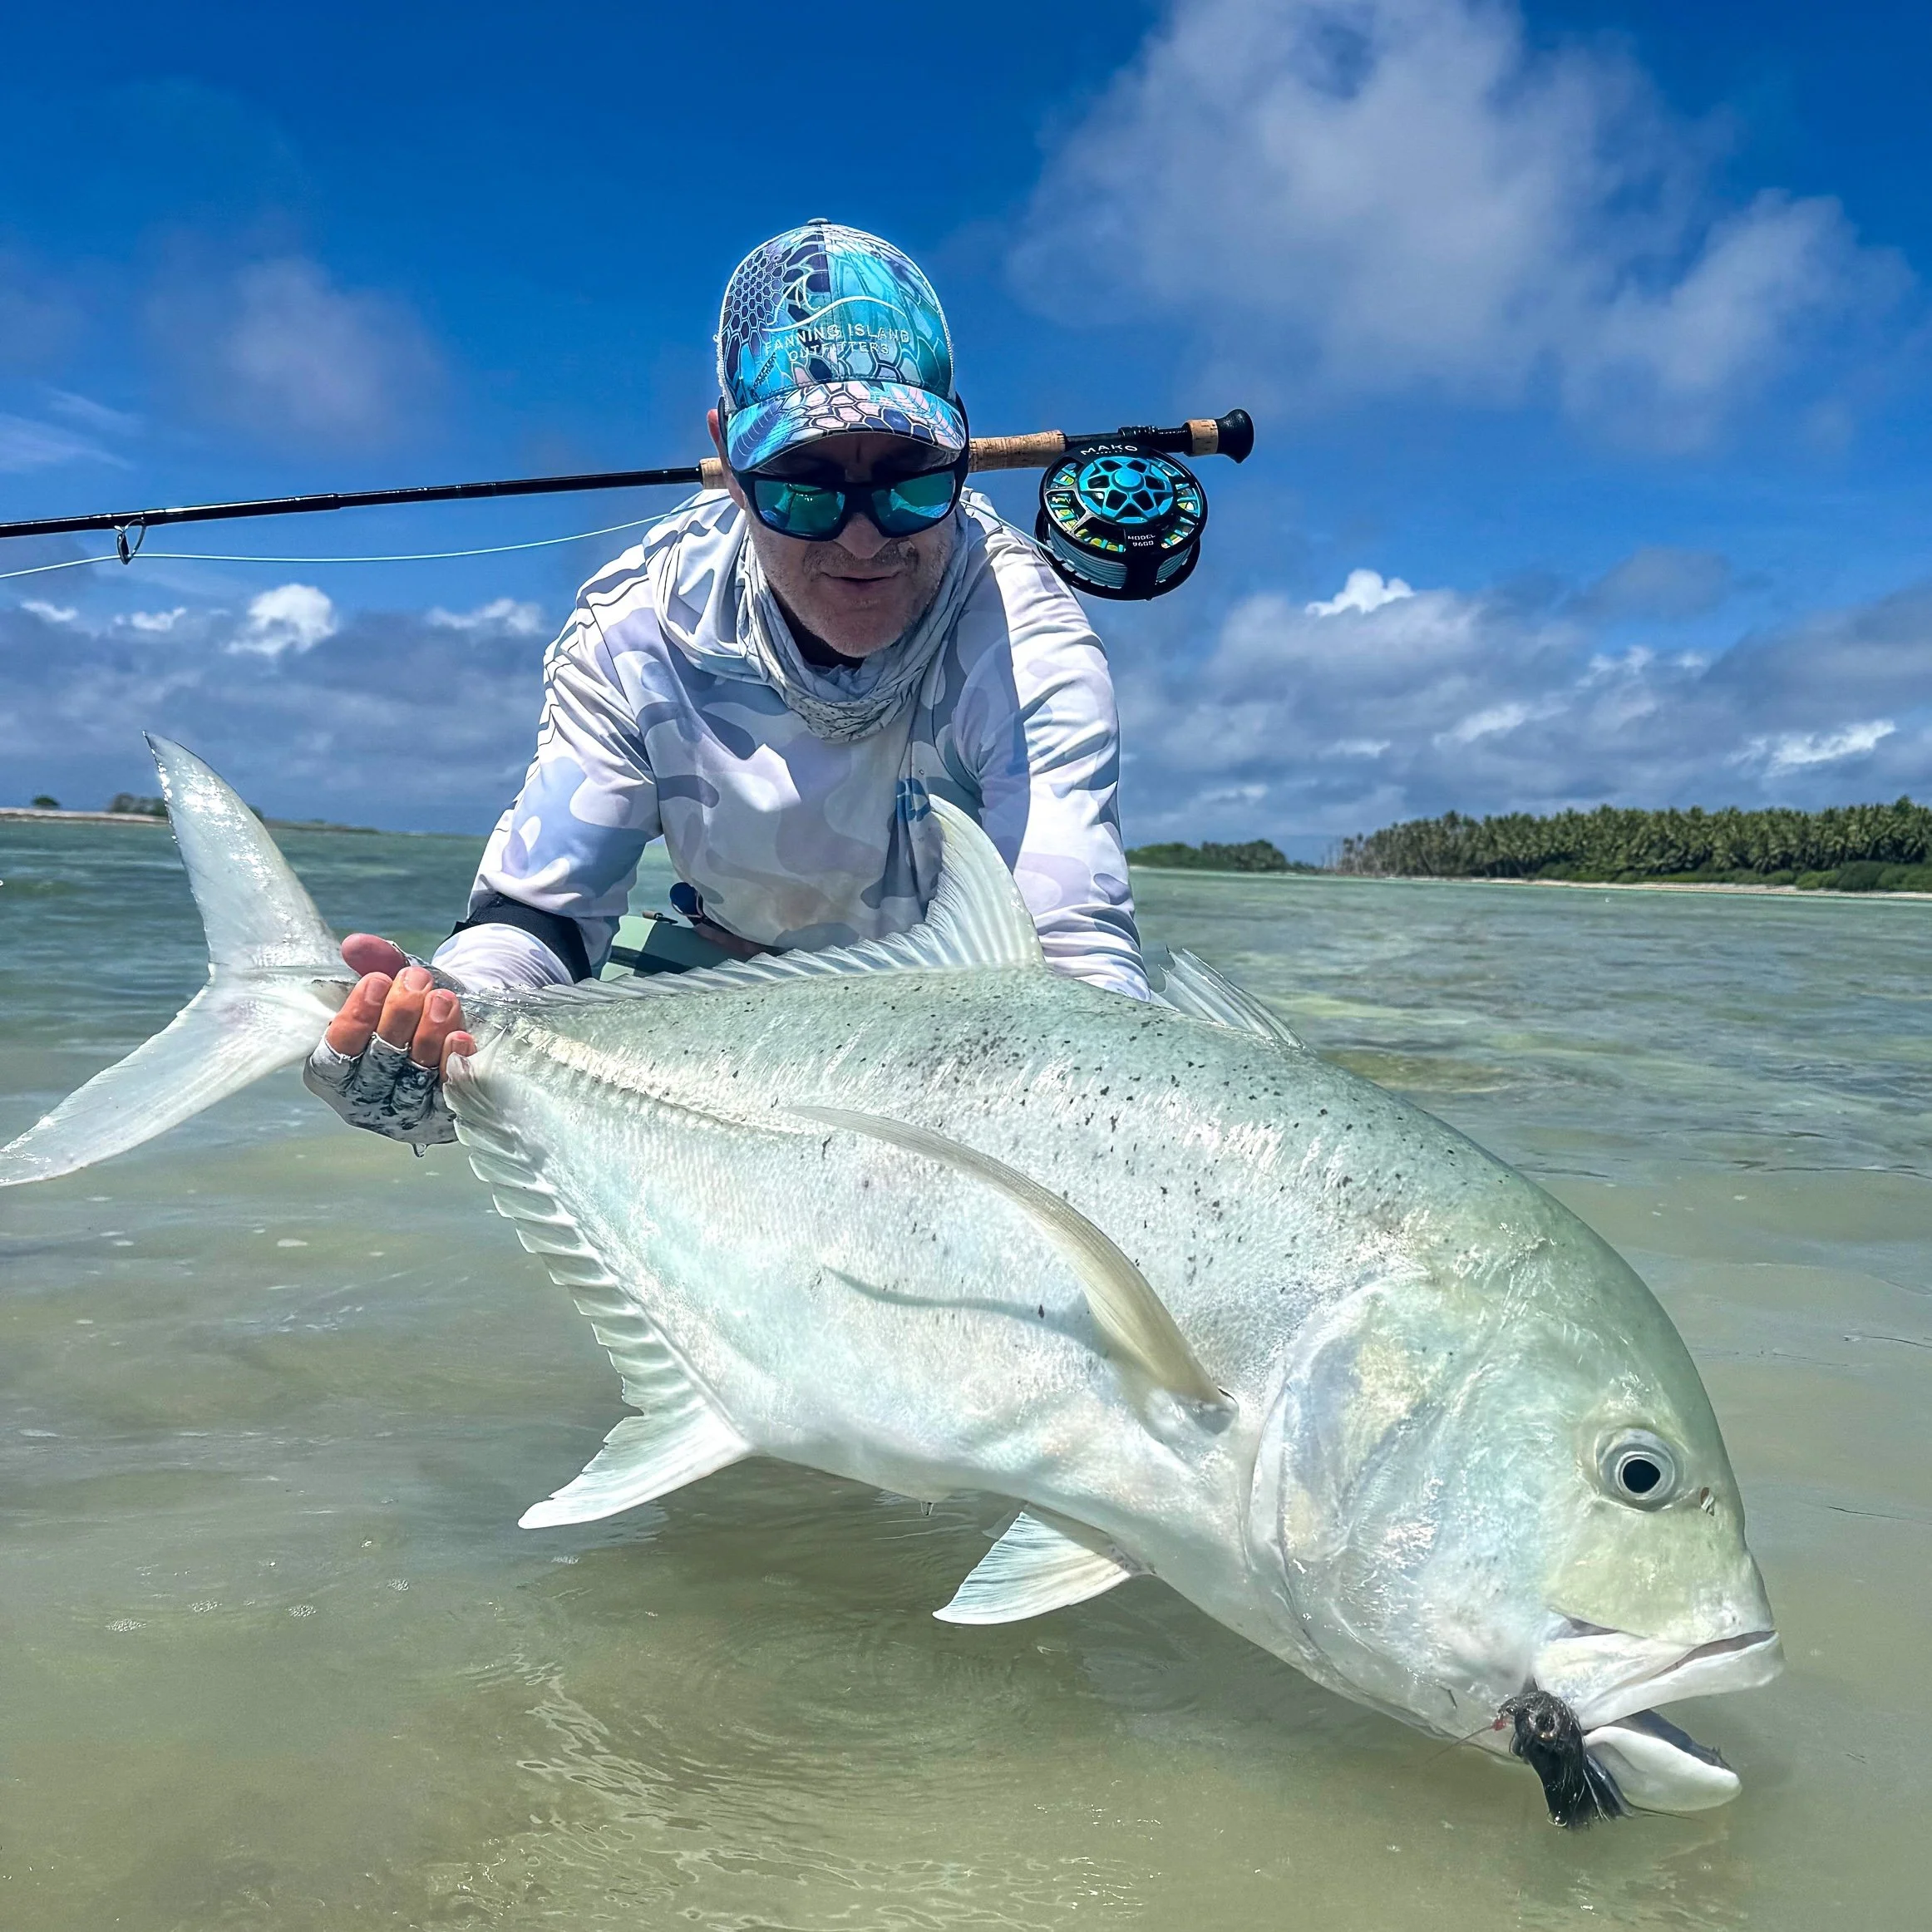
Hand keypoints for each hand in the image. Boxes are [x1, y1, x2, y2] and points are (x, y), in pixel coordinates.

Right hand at [303, 936, 475, 1144]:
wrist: (455, 1027)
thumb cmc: (411, 1010)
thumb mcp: (394, 983)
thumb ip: (375, 963)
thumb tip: (355, 944)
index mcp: (335, 1073)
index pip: (335, 1054)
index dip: (353, 1019)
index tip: (375, 981)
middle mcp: (366, 1101)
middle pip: (378, 1066)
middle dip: (398, 1017)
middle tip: (416, 980)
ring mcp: (405, 1114)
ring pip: (414, 1080)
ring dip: (429, 1035)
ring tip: (442, 998)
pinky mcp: (444, 1117)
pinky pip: (449, 1094)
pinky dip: (454, 1064)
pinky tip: (461, 1036)